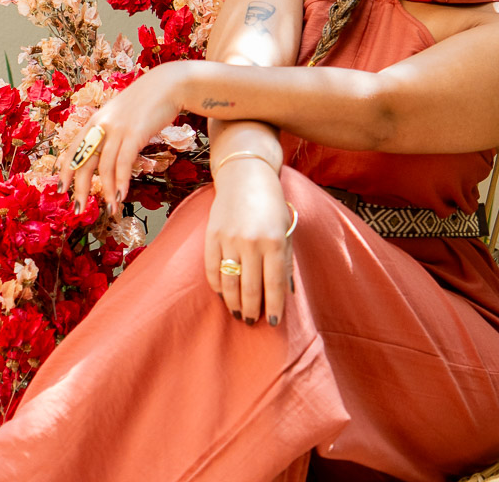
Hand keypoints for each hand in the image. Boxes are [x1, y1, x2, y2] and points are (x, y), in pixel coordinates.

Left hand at [59, 63, 182, 211]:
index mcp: (96, 119)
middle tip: (78, 209)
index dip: (66, 170)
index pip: (73, 149)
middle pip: (84, 161)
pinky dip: (121, 182)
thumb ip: (112, 130)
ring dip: (106, 191)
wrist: (169, 84)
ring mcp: (118, 129)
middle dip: (80, 188)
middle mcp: (102, 124)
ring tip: (110, 209)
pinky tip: (121, 196)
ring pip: (105, 167)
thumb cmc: (148, 100)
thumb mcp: (122, 113)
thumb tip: (107, 153)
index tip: (61, 189)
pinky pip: (124, 163)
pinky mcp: (135, 133)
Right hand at [204, 160, 293, 326]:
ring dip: (234, 303)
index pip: (274, 285)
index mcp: (274, 240)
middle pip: (250, 288)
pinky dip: (217, 286)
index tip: (272, 323)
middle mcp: (251, 242)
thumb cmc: (271, 203)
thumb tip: (287, 293)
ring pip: (230, 283)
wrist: (245, 175)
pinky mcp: (212, 236)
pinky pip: (212, 269)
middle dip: (252, 309)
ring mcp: (229, 239)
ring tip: (239, 313)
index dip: (273, 307)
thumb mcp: (286, 229)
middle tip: (253, 320)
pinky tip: (223, 294)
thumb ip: (286, 261)